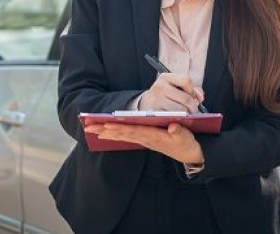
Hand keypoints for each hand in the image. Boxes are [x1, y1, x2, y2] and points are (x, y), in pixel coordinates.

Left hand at [85, 122, 204, 163]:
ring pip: (122, 135)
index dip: (119, 128)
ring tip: (90, 129)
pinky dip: (114, 134)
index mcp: (154, 136)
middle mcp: (146, 139)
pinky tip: (104, 133)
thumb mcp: (187, 138)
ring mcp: (144, 140)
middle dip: (105, 130)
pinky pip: (126, 137)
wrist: (191, 156)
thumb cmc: (188, 144)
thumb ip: (180, 132)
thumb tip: (173, 126)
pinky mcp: (145, 140)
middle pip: (123, 133)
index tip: (105, 124)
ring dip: (106, 132)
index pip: (133, 131)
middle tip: (88, 127)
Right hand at [138, 72, 204, 112]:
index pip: (186, 80)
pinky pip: (174, 118)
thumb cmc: (166, 94)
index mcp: (165, 77)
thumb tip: (199, 98)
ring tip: (185, 114)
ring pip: (181, 110)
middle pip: (186, 98)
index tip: (190, 95)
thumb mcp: (175, 87)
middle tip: (193, 110)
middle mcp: (159, 87)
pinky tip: (178, 117)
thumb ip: (192, 90)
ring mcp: (156, 100)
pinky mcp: (155, 112)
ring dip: (186, 114)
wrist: (147, 103)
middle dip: (193, 106)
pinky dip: (179, 119)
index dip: (192, 90)